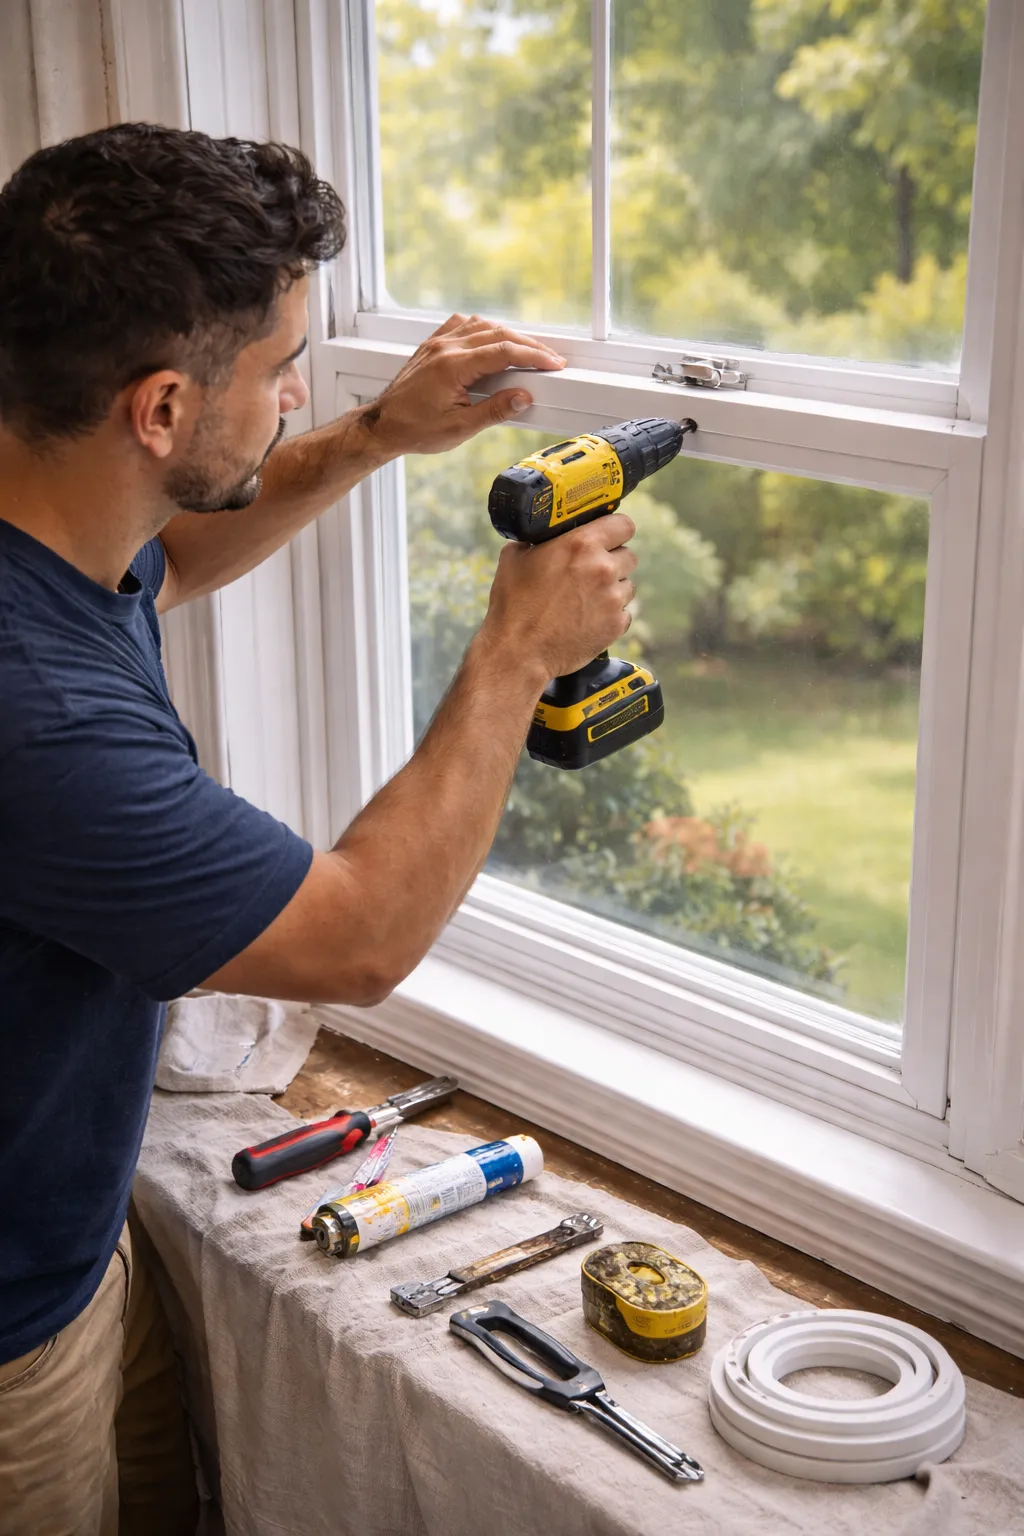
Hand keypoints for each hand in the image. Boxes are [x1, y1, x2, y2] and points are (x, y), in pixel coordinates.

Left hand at [358, 314, 564, 457]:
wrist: (383, 426)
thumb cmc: (415, 429)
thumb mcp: (459, 428)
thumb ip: (494, 411)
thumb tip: (523, 397)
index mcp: (452, 366)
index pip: (503, 352)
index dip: (534, 356)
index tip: (553, 363)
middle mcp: (445, 348)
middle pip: (498, 334)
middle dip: (529, 345)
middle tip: (550, 359)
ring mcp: (438, 343)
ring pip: (482, 326)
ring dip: (509, 336)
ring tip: (527, 352)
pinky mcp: (433, 345)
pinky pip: (464, 326)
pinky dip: (484, 330)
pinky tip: (493, 340)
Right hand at [478, 514, 637, 684]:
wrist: (519, 650)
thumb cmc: (514, 604)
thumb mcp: (515, 557)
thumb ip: (538, 540)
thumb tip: (543, 535)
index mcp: (581, 544)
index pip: (623, 524)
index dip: (616, 531)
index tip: (610, 537)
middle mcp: (603, 568)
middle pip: (629, 556)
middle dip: (613, 562)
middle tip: (591, 574)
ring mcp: (613, 598)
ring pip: (628, 586)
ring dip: (613, 590)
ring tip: (586, 600)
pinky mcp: (616, 624)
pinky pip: (624, 613)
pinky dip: (611, 615)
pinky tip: (588, 619)